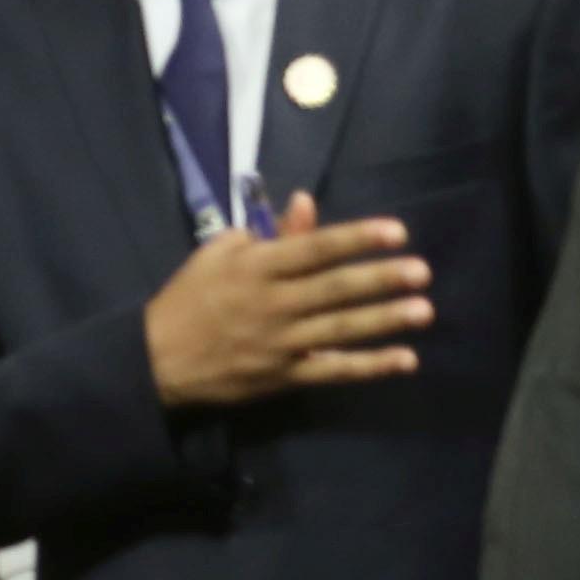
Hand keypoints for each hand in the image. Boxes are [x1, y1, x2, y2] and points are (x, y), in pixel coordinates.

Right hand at [141, 189, 429, 408]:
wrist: (157, 358)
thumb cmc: (190, 298)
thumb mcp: (220, 254)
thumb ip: (268, 231)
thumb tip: (306, 204)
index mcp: (255, 268)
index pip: (313, 249)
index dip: (355, 238)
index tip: (396, 231)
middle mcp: (272, 303)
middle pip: (334, 289)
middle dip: (379, 279)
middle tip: (421, 271)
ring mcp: (280, 343)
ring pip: (340, 329)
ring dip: (383, 320)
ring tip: (423, 310)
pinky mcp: (284, 375)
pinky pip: (333, 369)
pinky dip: (369, 366)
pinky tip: (405, 359)